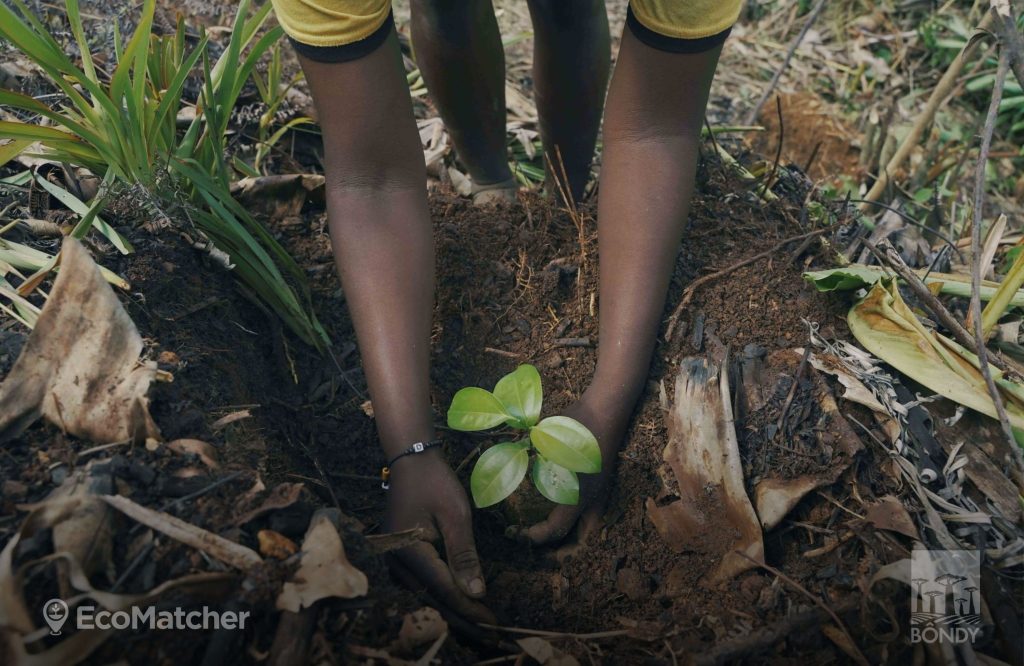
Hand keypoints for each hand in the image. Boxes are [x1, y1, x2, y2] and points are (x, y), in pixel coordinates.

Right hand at [384, 450, 492, 621]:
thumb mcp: (456, 515)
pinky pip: (422, 585)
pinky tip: (460, 608)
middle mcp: (396, 563)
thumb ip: (464, 555)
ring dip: (454, 611)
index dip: (470, 609)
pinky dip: (442, 598)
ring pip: (426, 596)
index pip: (444, 590)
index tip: (494, 625)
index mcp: (409, 552)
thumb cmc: (435, 482)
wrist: (411, 460)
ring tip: (481, 627)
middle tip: (493, 634)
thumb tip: (476, 593)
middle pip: (433, 600)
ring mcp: (394, 562)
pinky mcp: (399, 559)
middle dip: (464, 619)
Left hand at [515, 396, 627, 549]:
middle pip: (578, 543)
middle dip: (556, 553)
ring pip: (587, 532)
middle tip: (532, 548)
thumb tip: (503, 467)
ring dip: (567, 541)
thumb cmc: (577, 425)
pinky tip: (557, 515)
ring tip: (544, 540)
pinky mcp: (602, 488)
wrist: (606, 408)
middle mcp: (593, 502)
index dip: (532, 537)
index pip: (554, 531)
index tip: (514, 532)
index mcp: (578, 496)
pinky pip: (590, 518)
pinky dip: (575, 526)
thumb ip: (527, 458)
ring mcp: (601, 495)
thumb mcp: (546, 443)